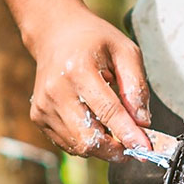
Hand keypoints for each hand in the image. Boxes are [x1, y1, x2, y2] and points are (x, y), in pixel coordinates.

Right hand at [25, 6, 150, 159]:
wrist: (54, 34)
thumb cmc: (93, 41)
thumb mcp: (125, 51)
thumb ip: (136, 86)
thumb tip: (142, 122)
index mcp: (78, 70)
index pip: (107, 112)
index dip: (129, 134)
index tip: (145, 149)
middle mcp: (56, 91)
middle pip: (88, 138)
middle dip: (115, 150)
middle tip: (133, 147)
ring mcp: (44, 106)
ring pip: (78, 146)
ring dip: (101, 147)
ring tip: (113, 129)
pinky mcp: (38, 116)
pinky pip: (67, 143)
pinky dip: (86, 142)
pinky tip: (94, 125)